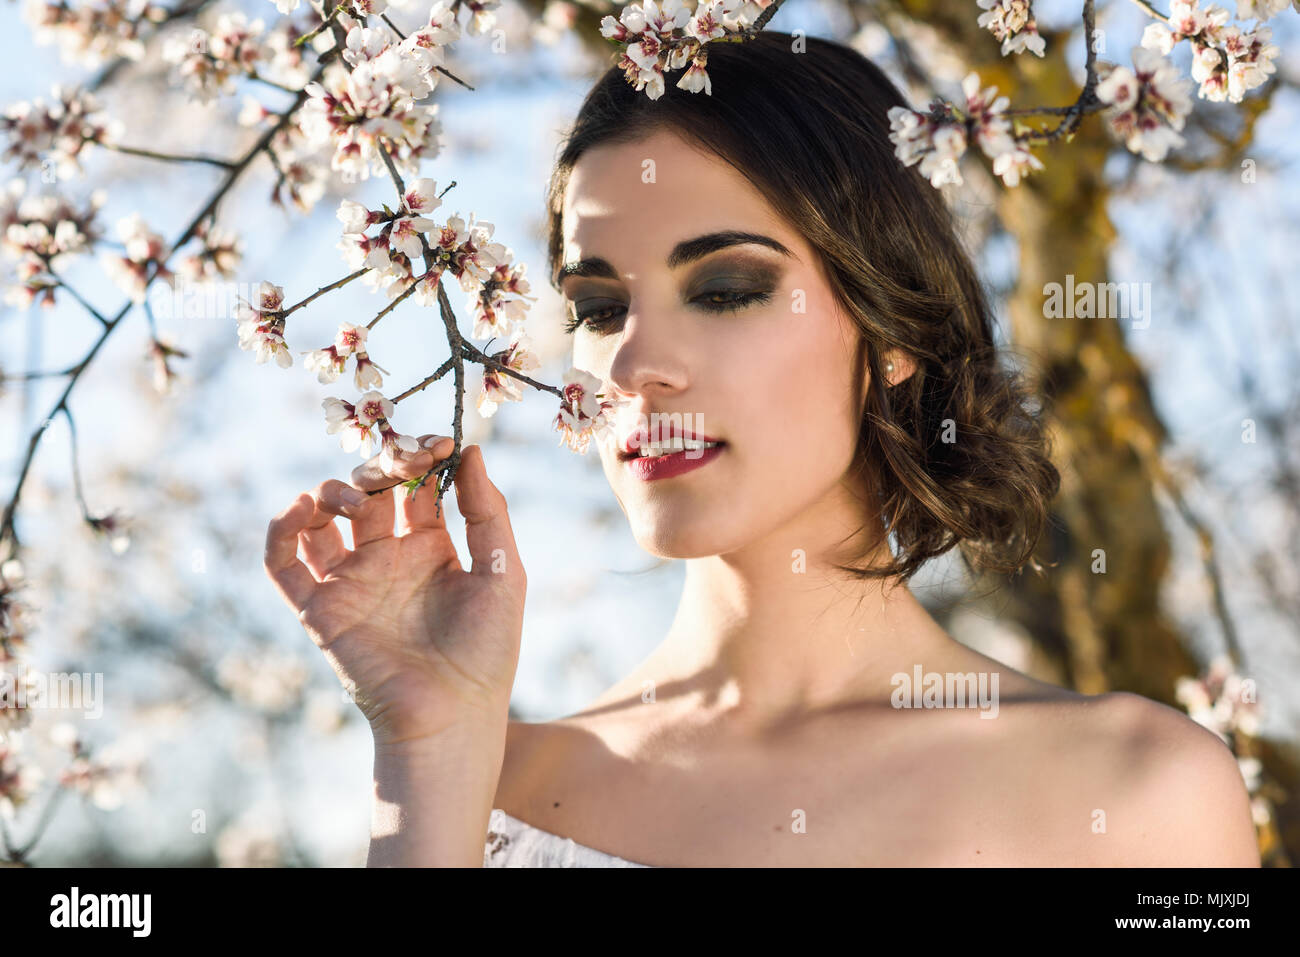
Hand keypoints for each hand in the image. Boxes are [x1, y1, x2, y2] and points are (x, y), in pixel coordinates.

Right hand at [264, 435, 525, 746]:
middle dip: (380, 468)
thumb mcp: (501, 572)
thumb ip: (487, 511)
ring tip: (357, 499)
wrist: (451, 715)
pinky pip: (283, 564)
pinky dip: (281, 530)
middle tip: (398, 462)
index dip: (421, 459)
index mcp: (432, 548)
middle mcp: (388, 559)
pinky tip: (302, 509)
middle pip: (369, 493)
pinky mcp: (319, 609)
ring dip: (330, 492)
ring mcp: (351, 581)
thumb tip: (472, 451)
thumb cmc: (487, 651)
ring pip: (322, 519)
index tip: (437, 442)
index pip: (415, 487)